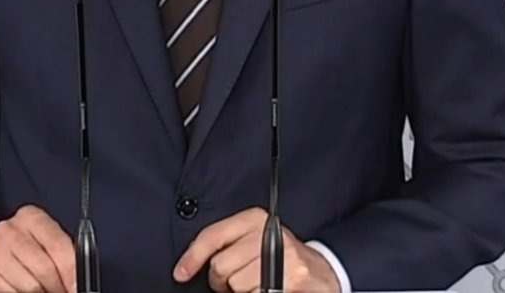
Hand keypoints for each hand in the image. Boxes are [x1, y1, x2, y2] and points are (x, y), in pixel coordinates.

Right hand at [0, 205, 75, 292]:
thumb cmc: (26, 254)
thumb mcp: (46, 247)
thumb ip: (64, 260)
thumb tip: (77, 284)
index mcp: (30, 218)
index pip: (59, 247)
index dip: (72, 275)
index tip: (75, 287)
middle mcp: (7, 230)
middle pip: (44, 271)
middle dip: (55, 288)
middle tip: (57, 291)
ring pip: (28, 288)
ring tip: (39, 291)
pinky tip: (17, 290)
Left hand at [173, 207, 339, 292]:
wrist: (323, 272)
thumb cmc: (279, 256)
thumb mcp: (252, 238)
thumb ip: (225, 243)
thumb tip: (188, 264)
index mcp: (255, 219)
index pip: (213, 236)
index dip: (192, 258)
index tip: (181, 274)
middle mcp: (269, 234)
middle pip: (222, 266)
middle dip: (222, 281)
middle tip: (234, 281)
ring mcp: (285, 258)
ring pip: (237, 285)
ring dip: (242, 291)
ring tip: (256, 285)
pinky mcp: (296, 280)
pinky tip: (268, 290)